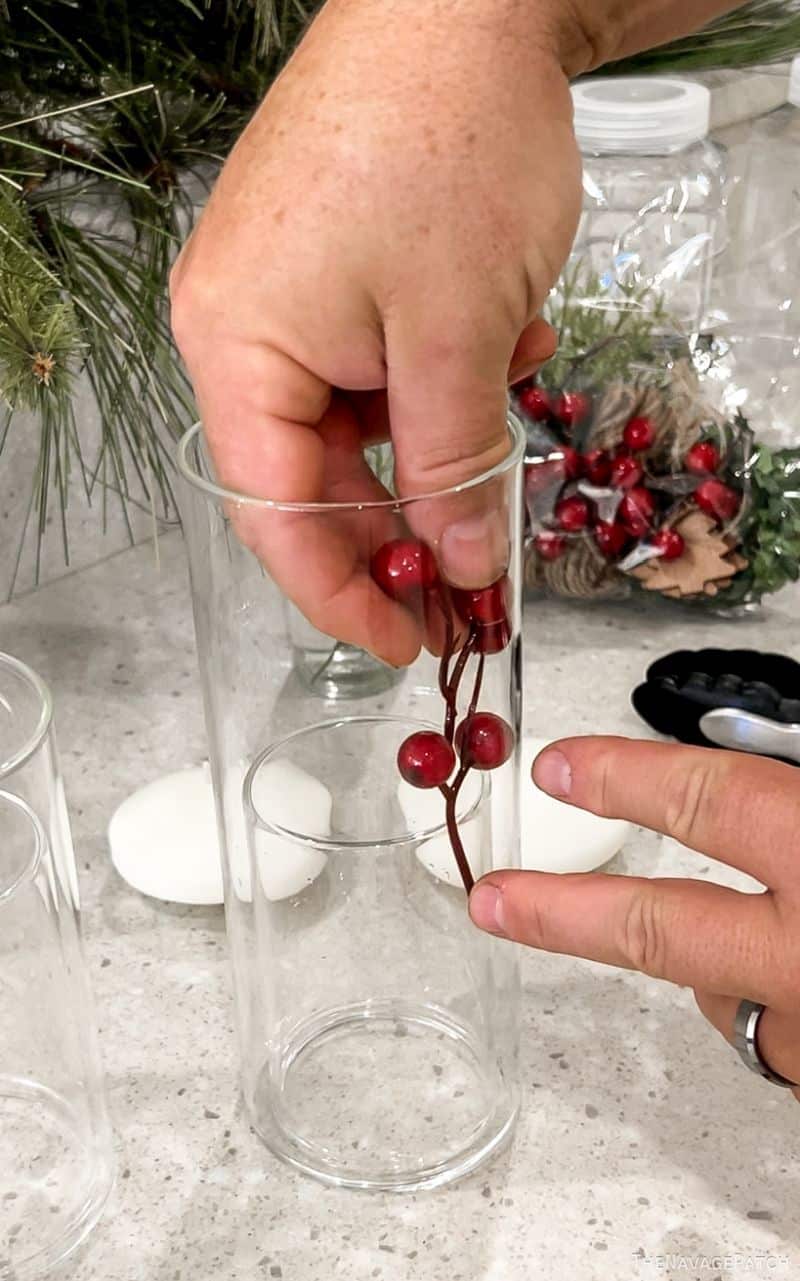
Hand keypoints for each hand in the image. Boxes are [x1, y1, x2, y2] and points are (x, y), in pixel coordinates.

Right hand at [170, 0, 579, 663]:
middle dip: (407, 523)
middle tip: (479, 576)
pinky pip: (379, 367)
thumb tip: (461, 567)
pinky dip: (441, 379)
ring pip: (360, 425)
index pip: (274, 517)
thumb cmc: (447, 145)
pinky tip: (498, 339)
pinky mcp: (332, 273)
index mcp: (237, 349)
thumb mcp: (459, 335)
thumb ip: (454, 467)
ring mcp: (286, 298)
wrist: (467, 2)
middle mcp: (242, 331)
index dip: (343, 593)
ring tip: (510, 385)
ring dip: (442, 435)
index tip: (410, 642)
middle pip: (315, 480)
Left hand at [469, 737, 799, 1099]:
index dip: (625, 780)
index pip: (712, 804)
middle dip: (562, 915)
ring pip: (715, 993)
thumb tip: (750, 790)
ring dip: (707, 960)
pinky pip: (768, 1030)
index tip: (557, 769)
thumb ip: (788, 807)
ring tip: (772, 934)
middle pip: (658, 931)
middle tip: (494, 899)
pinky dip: (764, 999)